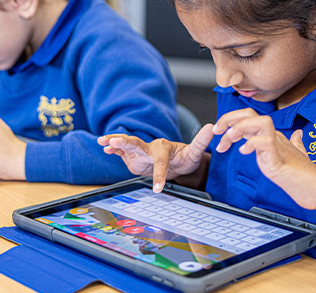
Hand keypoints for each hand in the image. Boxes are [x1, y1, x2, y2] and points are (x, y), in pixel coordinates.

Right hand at [99, 124, 213, 191]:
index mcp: (164, 147)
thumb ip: (201, 141)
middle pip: (137, 143)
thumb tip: (211, 127)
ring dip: (115, 142)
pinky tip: (105, 147)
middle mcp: (150, 147)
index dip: (159, 174)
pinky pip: (122, 152)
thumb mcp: (195, 151)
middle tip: (115, 140)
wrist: (177, 162)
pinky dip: (114, 149)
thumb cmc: (185, 157)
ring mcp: (141, 152)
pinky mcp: (134, 157)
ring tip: (103, 141)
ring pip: (127, 145)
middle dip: (126, 142)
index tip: (158, 188)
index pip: (160, 161)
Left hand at [212, 108, 315, 210]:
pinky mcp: (280, 159)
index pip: (249, 118)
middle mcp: (275, 138)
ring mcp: (278, 147)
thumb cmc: (306, 177)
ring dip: (240, 128)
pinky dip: (252, 144)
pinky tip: (244, 152)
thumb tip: (298, 135)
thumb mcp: (296, 158)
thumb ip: (296, 145)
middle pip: (250, 114)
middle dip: (229, 119)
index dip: (232, 121)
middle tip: (216, 131)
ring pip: (259, 122)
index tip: (219, 133)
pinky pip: (265, 143)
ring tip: (229, 140)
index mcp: (273, 138)